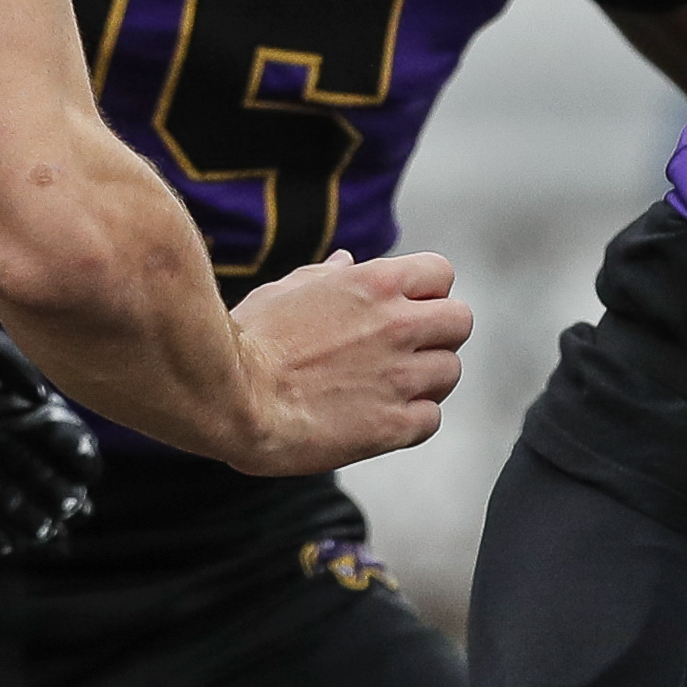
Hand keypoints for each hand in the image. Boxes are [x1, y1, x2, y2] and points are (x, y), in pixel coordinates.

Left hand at [0, 326, 98, 555]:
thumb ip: (12, 368)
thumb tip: (39, 397)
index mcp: (11, 403)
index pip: (53, 431)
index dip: (74, 452)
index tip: (90, 472)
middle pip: (30, 466)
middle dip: (52, 489)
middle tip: (72, 508)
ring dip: (21, 514)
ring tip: (43, 532)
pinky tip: (3, 545)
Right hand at [224, 250, 469, 475]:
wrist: (226, 400)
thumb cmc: (246, 342)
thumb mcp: (284, 292)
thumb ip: (326, 277)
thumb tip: (346, 261)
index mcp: (376, 283)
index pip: (442, 273)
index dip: (427, 292)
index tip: (405, 309)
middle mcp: (398, 325)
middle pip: (460, 322)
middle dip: (438, 335)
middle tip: (405, 351)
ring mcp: (399, 376)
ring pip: (450, 371)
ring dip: (426, 380)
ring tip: (386, 388)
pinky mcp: (392, 424)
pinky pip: (431, 419)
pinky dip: (411, 421)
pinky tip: (378, 419)